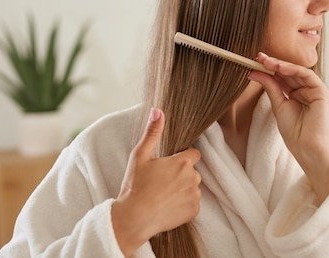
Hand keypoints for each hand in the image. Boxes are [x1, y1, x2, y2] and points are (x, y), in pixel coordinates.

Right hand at [111, 108, 201, 256]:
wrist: (134, 218)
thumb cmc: (135, 186)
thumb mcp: (140, 155)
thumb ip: (152, 132)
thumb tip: (158, 110)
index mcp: (183, 162)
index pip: (193, 154)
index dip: (182, 158)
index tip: (169, 165)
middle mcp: (193, 177)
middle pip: (192, 171)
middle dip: (181, 174)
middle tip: (162, 182)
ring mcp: (195, 195)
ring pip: (193, 187)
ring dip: (183, 189)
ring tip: (163, 195)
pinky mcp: (194, 211)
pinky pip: (192, 203)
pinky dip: (183, 204)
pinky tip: (168, 206)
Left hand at [249, 53, 328, 202]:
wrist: (307, 149)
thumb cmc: (295, 133)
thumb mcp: (278, 106)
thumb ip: (270, 87)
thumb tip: (255, 72)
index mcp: (297, 95)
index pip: (283, 78)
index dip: (270, 69)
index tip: (255, 62)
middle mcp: (306, 91)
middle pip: (289, 73)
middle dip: (274, 64)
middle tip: (258, 57)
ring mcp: (315, 91)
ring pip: (298, 72)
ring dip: (281, 65)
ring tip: (266, 61)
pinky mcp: (322, 92)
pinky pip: (307, 76)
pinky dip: (293, 69)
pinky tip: (280, 67)